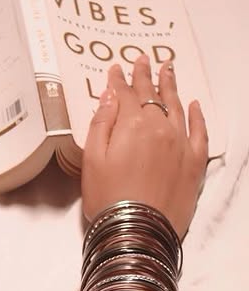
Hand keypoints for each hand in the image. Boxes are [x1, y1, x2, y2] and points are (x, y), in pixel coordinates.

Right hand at [82, 56, 207, 238]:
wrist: (138, 231)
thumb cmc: (108, 199)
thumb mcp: (91, 161)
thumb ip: (100, 124)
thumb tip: (108, 96)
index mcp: (131, 126)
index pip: (123, 95)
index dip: (118, 80)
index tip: (116, 68)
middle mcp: (159, 128)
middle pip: (150, 96)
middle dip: (145, 77)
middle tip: (144, 59)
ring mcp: (180, 143)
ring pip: (176, 107)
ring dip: (170, 87)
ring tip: (168, 70)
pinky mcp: (194, 161)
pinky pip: (199, 131)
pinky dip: (197, 115)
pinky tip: (194, 104)